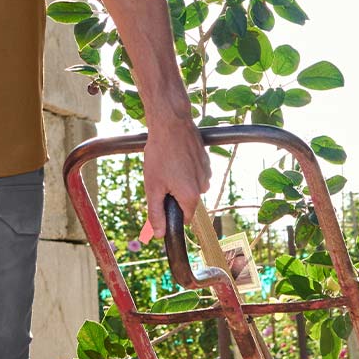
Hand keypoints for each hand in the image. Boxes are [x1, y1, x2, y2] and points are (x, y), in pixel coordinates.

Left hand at [141, 113, 210, 239]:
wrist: (171, 124)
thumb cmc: (160, 154)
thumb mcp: (152, 187)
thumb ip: (156, 213)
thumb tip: (159, 234)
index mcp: (191, 196)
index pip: (184, 218)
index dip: (171, 213)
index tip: (161, 202)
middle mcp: (203, 186)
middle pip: (187, 200)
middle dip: (174, 194)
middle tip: (160, 178)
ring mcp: (206, 172)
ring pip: (191, 185)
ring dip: (179, 180)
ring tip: (167, 164)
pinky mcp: (206, 160)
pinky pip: (194, 172)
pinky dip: (185, 168)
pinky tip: (175, 156)